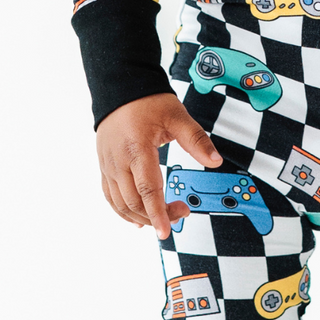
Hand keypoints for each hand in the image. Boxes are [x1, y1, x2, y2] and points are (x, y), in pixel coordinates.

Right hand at [96, 92, 220, 240]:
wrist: (119, 88)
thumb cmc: (148, 101)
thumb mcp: (177, 116)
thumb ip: (197, 140)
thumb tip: (215, 161)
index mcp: (137, 148)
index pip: (148, 190)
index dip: (158, 213)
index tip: (166, 231)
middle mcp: (119, 160)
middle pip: (134, 202)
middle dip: (157, 216)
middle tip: (182, 212)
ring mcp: (109, 165)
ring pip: (120, 203)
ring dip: (141, 217)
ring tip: (163, 217)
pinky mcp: (104, 166)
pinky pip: (110, 196)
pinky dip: (123, 211)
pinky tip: (137, 218)